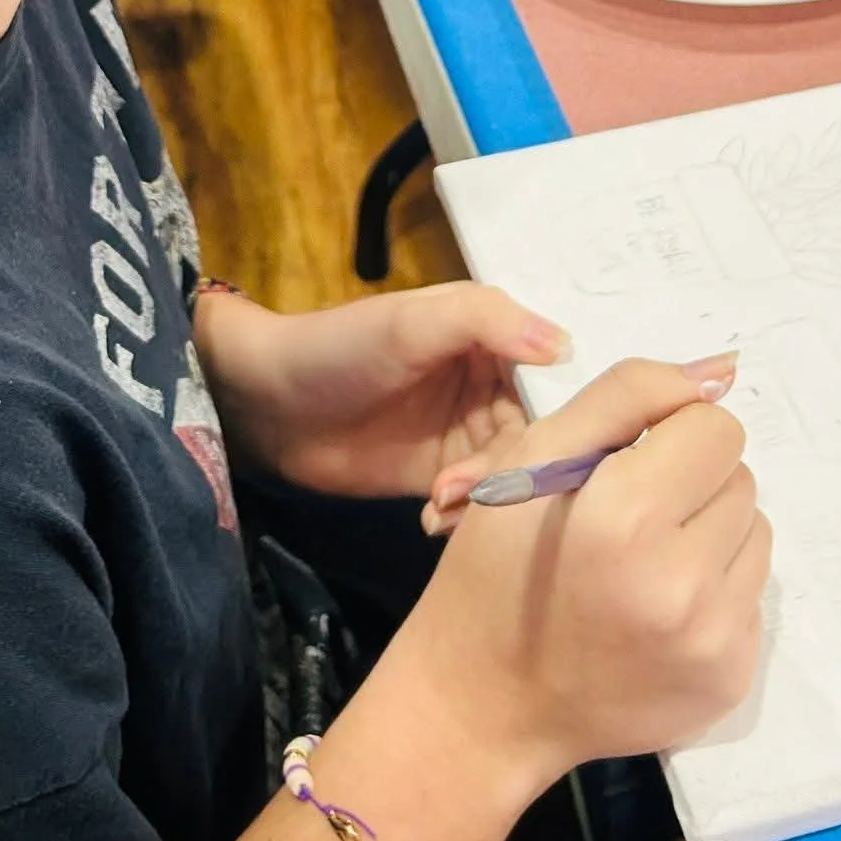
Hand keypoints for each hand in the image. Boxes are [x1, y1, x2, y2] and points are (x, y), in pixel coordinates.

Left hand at [193, 282, 568, 501]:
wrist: (269, 403)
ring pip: (515, 471)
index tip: (571, 444)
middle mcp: (492, 383)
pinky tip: (433, 519)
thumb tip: (565, 346)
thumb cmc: (343, 346)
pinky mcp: (442, 476)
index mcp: (495, 334)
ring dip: (490, 493)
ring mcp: (468, 433)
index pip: (558, 371)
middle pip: (544, 431)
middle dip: (523, 463)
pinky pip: (478, 501)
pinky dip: (466, 515)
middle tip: (485, 482)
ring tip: (444, 500)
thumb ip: (487, 321)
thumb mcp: (414, 321)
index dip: (571, 406)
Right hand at [388, 356, 770, 777]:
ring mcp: (714, 643)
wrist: (487, 700)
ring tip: (644, 562)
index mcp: (625, 518)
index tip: (627, 462)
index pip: (715, 427)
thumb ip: (627, 396)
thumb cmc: (499, 565)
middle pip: (740, 478)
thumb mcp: (534, 456)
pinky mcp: (730, 683)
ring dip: (708, 534)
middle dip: (690, 482)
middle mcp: (683, 585)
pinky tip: (656, 612)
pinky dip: (713, 592)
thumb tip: (719, 371)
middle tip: (628, 516)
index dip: (669, 433)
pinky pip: (752, 599)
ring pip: (755, 534)